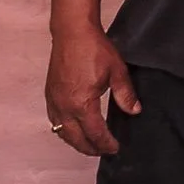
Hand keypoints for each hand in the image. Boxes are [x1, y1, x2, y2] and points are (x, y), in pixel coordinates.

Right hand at [45, 24, 139, 154]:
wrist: (72, 32)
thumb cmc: (94, 49)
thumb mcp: (117, 71)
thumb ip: (125, 94)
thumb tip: (134, 111)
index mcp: (81, 104)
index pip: (95, 134)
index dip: (106, 144)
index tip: (115, 148)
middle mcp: (64, 107)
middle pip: (76, 139)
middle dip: (90, 149)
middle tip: (104, 151)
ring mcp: (54, 102)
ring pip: (62, 132)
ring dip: (76, 141)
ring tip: (90, 144)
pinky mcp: (50, 95)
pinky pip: (54, 121)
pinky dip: (64, 130)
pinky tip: (73, 129)